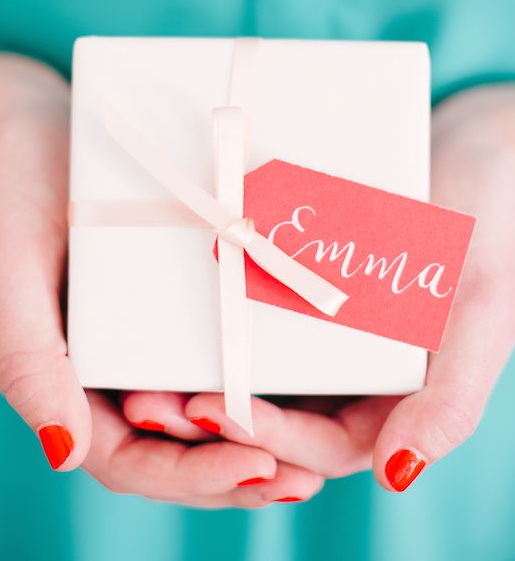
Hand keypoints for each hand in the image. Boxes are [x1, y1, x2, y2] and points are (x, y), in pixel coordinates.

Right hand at [0, 52, 322, 506]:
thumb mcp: (7, 273)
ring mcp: (160, 333)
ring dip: (267, 434)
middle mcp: (123, 369)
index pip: (133, 460)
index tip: (255, 468)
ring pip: (215, 407)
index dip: (192, 477)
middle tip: (306, 476)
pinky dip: (268, 368)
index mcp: (75, 382)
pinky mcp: (191, 291)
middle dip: (243, 470)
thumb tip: (65, 452)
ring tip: (324, 449)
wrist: (43, 124)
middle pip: (186, 448)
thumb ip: (26, 360)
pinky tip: (315, 368)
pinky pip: (231, 341)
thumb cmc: (14, 194)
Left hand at [122, 84, 514, 491]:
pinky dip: (220, 308)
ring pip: (256, 362)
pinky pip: (255, 301)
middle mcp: (351, 368)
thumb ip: (453, 398)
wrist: (470, 148)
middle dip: (216, 412)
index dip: (267, 435)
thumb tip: (398, 476)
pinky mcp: (299, 275)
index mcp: (393, 395)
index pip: (322, 442)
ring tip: (143, 361)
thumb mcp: (480, 312)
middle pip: (277, 409)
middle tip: (151, 399)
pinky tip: (173, 295)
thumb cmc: (490, 228)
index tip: (209, 409)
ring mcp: (322, 323)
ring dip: (203, 367)